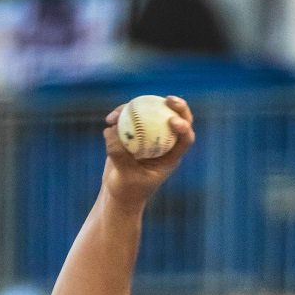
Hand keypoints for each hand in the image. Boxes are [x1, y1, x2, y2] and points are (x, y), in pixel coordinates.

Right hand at [101, 95, 195, 212]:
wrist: (118, 195)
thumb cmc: (127, 191)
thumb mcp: (124, 176)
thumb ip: (119, 155)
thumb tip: (111, 130)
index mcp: (170, 157)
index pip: (185, 139)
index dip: (184, 127)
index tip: (173, 121)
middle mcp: (164, 144)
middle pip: (176, 120)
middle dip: (177, 106)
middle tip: (168, 99)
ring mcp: (150, 137)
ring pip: (152, 114)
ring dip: (138, 107)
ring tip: (118, 113)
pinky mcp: (135, 133)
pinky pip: (132, 117)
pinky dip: (121, 115)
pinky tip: (109, 120)